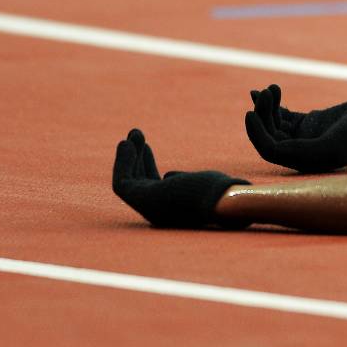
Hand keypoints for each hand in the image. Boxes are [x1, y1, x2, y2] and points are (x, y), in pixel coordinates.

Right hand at [113, 129, 250, 227]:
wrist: (225, 201)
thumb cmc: (222, 193)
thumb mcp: (202, 182)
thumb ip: (183, 180)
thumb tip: (168, 176)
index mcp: (174, 210)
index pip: (153, 187)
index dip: (147, 165)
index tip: (146, 147)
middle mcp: (159, 213)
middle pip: (139, 183)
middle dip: (136, 158)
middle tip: (136, 134)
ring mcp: (150, 209)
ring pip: (128, 182)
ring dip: (127, 157)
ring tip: (133, 133)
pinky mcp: (142, 201)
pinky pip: (122, 182)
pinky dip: (121, 163)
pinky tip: (126, 143)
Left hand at [245, 84, 346, 172]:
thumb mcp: (331, 144)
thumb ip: (302, 150)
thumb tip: (273, 148)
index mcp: (304, 163)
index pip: (270, 151)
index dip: (256, 134)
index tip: (250, 113)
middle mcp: (301, 153)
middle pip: (270, 134)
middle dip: (263, 113)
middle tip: (267, 91)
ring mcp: (304, 138)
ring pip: (275, 123)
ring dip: (268, 106)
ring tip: (272, 88)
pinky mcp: (310, 123)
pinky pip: (283, 115)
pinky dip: (273, 104)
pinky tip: (266, 91)